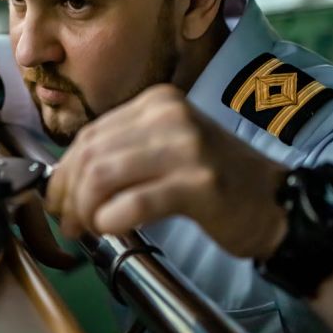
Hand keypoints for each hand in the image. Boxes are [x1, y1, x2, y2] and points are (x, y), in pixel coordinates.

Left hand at [46, 84, 288, 259]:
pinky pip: (132, 203)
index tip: (57, 200)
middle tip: (67, 222)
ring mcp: (186, 148)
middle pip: (90, 155)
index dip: (64, 173)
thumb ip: (120, 154)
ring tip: (86, 228)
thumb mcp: (165, 148)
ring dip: (84, 210)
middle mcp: (170, 116)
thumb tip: (65, 180)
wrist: (275, 200)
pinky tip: (110, 229)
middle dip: (68, 194)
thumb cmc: (215, 179)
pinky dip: (109, 221)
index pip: (89, 135)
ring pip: (102, 177)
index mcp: (157, 102)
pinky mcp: (199, 184)